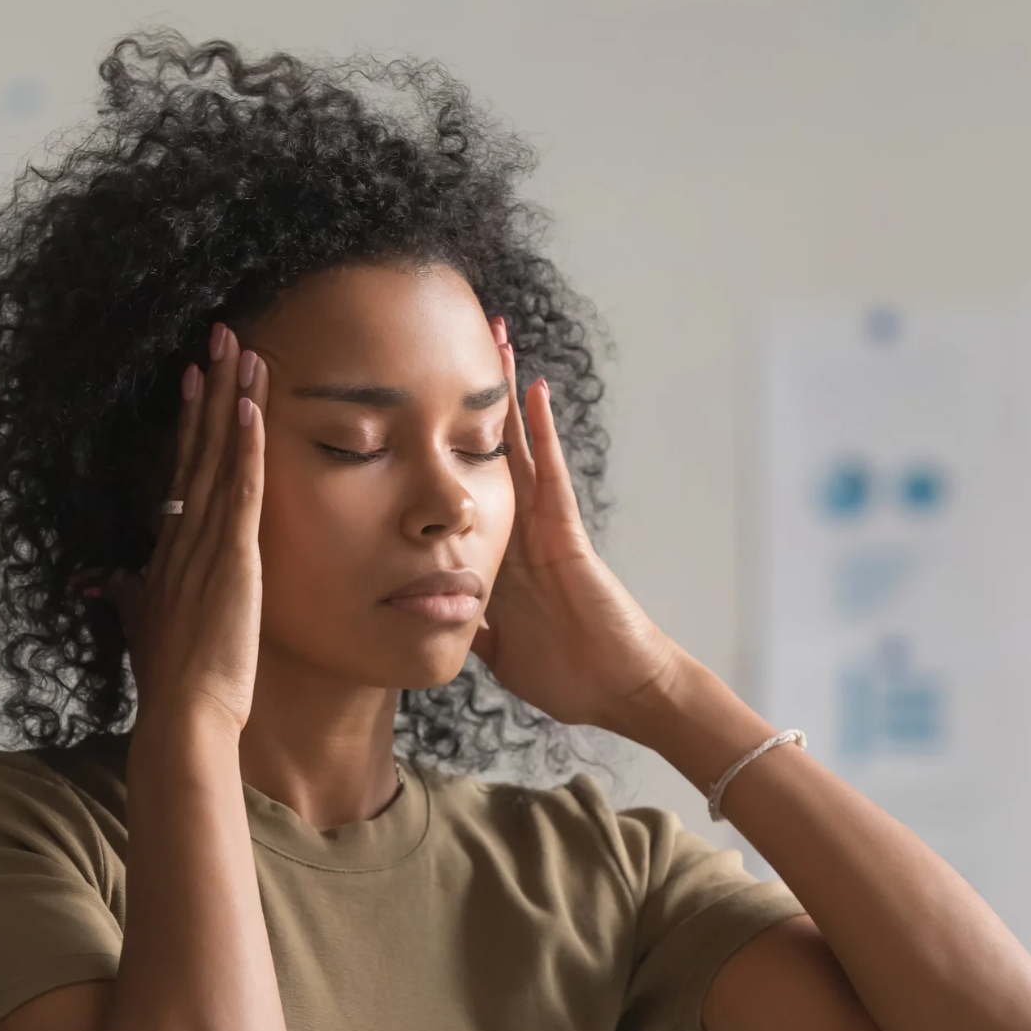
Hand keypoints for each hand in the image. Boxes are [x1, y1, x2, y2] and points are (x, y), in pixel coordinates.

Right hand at [103, 323, 267, 736]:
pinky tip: (251, 407)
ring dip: (231, 400)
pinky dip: (245, 447)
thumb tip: (110, 581)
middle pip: (197, 446)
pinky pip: (240, 490)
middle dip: (210, 387)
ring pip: (219, 456)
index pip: (181, 469)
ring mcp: (205, 544)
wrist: (184, 713)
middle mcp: (182, 535)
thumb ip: (130, 595)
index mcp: (168, 548)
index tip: (196, 376)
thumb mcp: (146, 626)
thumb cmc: (171, 681)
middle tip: (221, 334)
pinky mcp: (231, 558)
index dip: (189, 421)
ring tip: (242, 349)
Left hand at [467, 317, 684, 732]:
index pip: (463, 489)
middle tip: (450, 343)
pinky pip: (550, 474)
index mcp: (498, 555)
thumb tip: (431, 619)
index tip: (414, 408)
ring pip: (517, 447)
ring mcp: (544, 527)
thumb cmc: (568, 674)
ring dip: (505, 396)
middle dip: (469, 402)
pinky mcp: (566, 534)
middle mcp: (518, 530)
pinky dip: (541, 432)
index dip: (440, 448)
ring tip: (493, 339)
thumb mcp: (497, 650)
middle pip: (486, 451)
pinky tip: (532, 391)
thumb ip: (469, 627)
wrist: (617, 691)